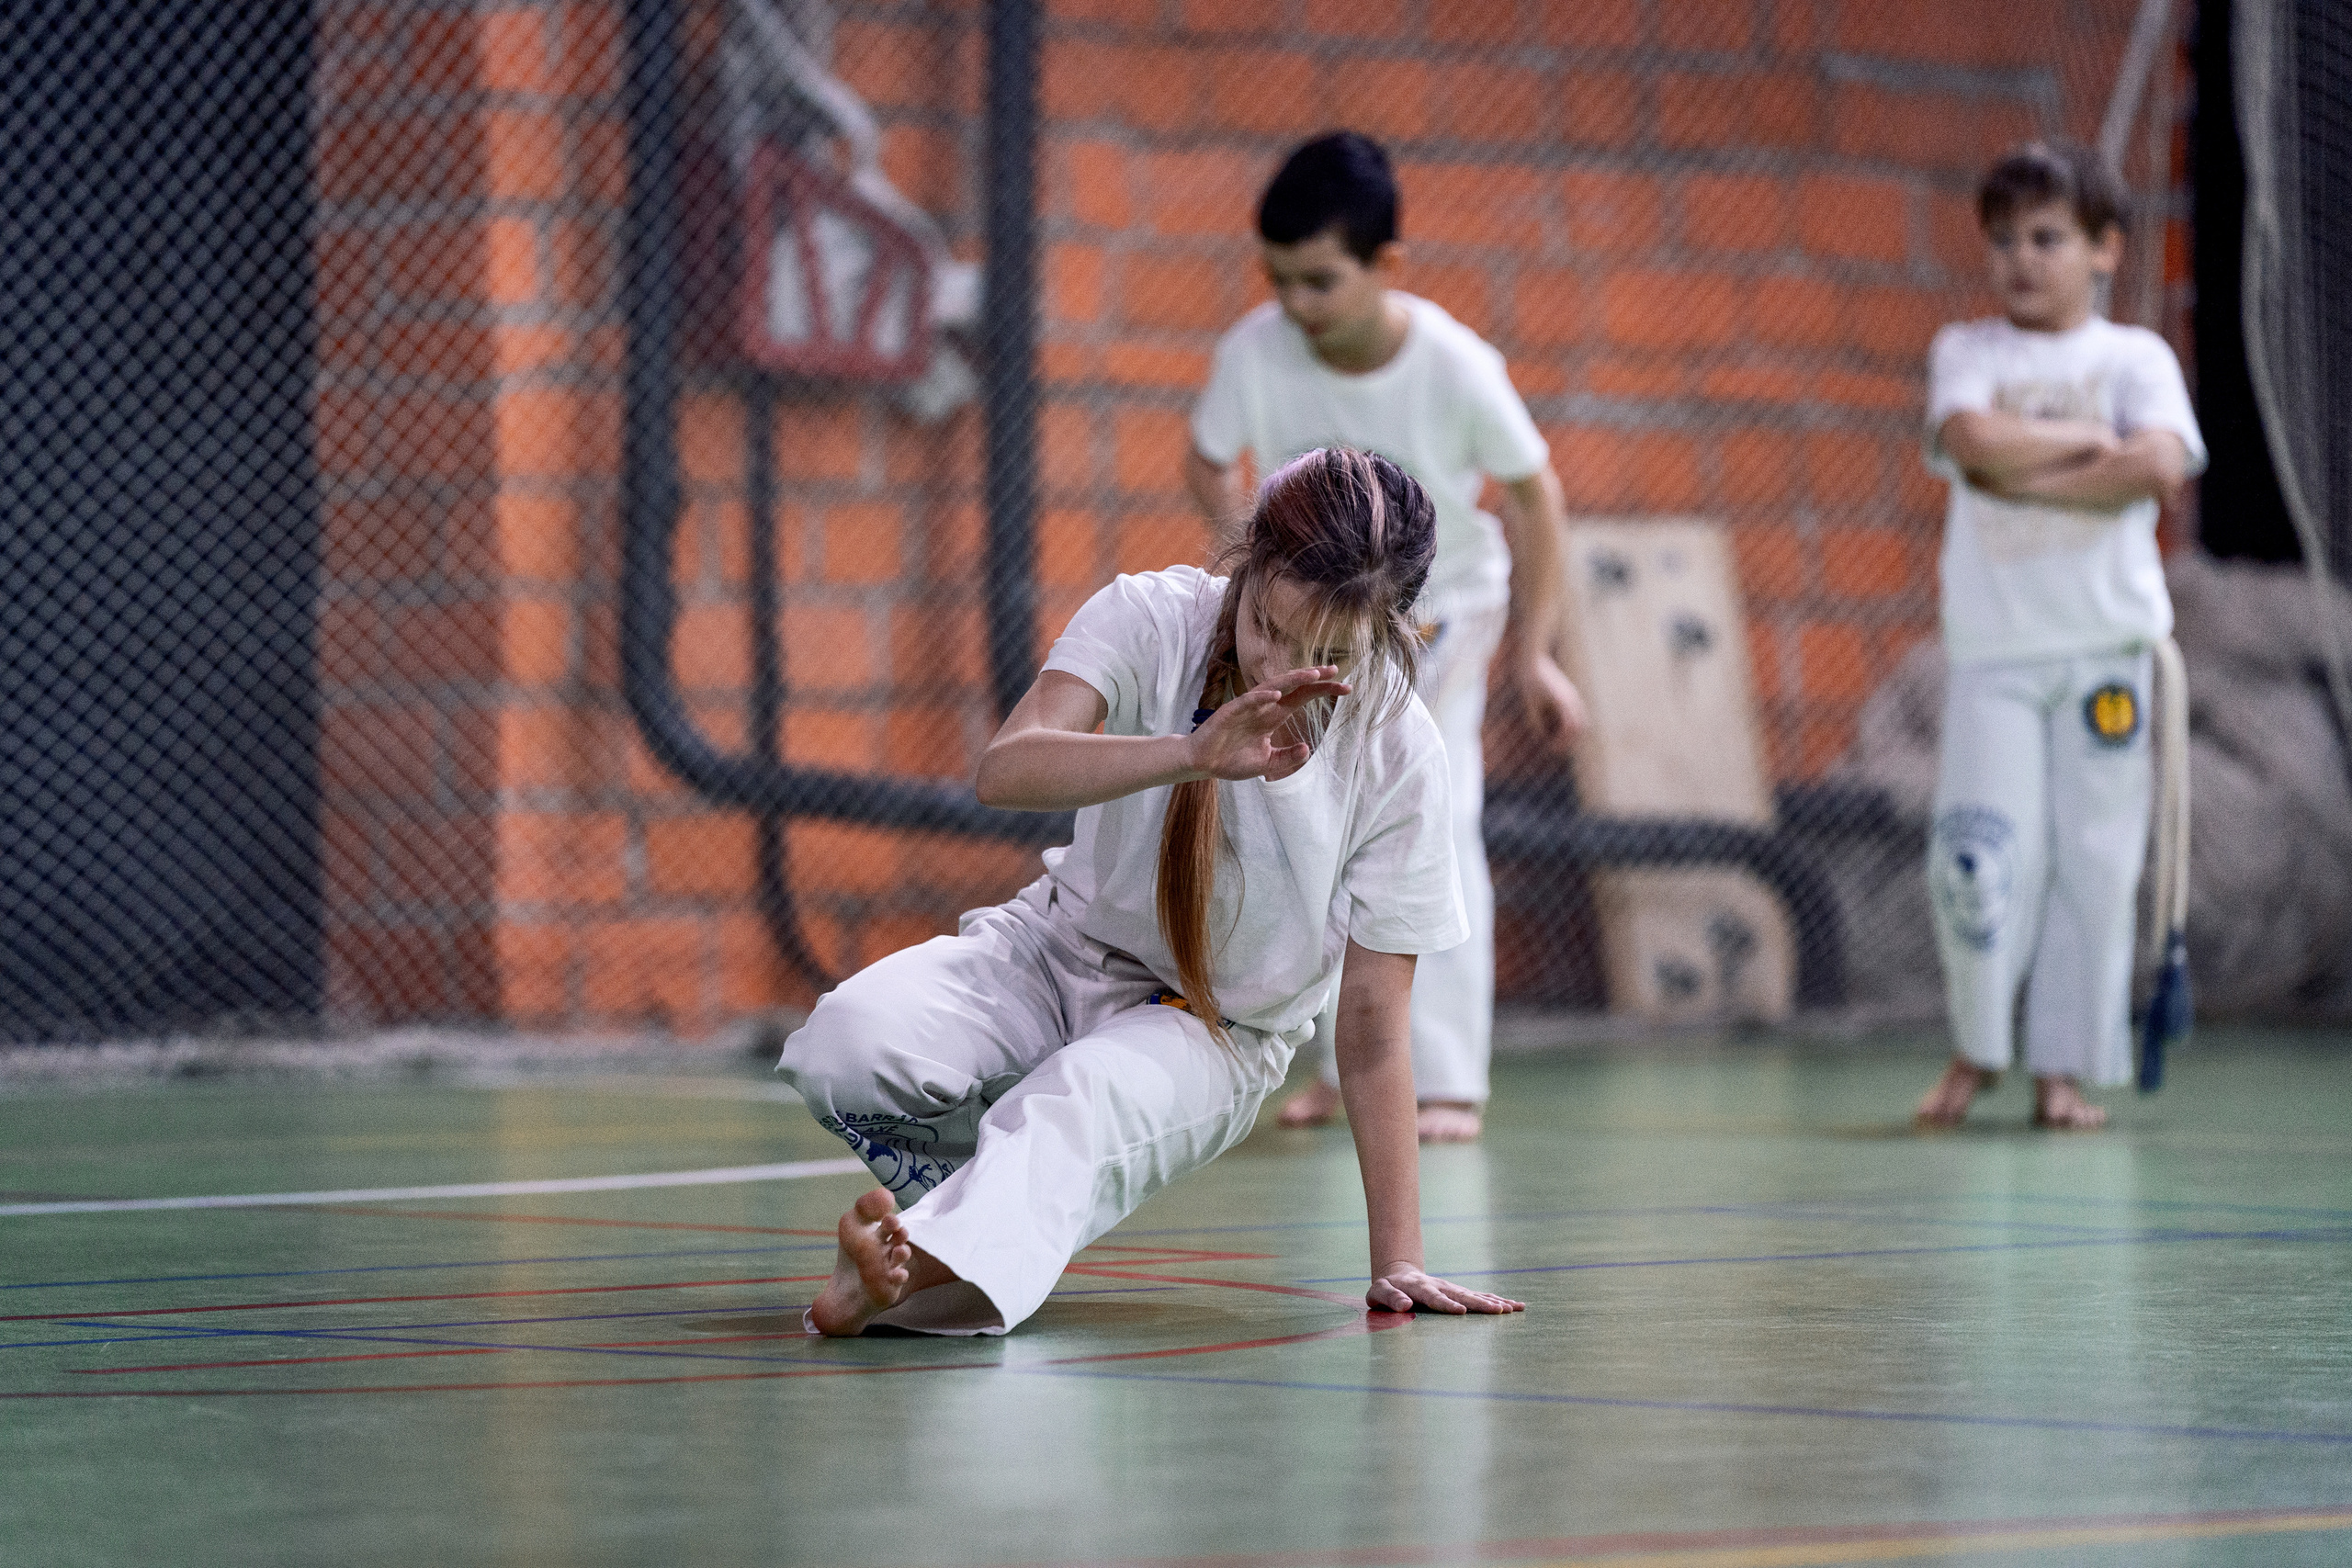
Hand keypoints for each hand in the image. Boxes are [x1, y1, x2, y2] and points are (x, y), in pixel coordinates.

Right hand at [1185, 666, 1351, 782]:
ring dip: (1292, 679)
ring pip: (1273, 687)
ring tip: (1313, 674)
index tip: (1346, 687)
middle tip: (1336, 671)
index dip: (1323, 690)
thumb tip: (1307, 749)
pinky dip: (1262, 697)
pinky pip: (1248, 701)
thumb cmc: (1231, 760)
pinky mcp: (1231, 712)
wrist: (1202, 763)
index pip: (1303, 697)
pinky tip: (1277, 695)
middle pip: (1293, 686)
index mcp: (1273, 716)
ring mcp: (1248, 707)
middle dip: (1314, 678)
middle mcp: (1264, 707)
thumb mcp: (1266, 764)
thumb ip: (1287, 757)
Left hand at [1366, 1262, 1524, 1315]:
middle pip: (1462, 1295)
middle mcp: (1440, 1286)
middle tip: (1498, 1311)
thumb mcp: (1378, 1293)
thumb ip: (1389, 1298)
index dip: (1447, 1304)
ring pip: (1475, 1295)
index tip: (1461, 1312)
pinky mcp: (1459, 1293)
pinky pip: (1480, 1296)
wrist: (1398, 1275)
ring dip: (1493, 1302)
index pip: (1435, 1297)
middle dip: (1480, 1303)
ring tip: (1512, 1309)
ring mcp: (1451, 1288)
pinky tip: (1513, 1306)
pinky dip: (1497, 1300)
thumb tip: (1405, 1305)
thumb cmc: (1385, 1289)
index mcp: (1420, 1288)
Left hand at [1516, 653, 1586, 751]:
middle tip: (1555, 748)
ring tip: (1557, 740)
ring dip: (1572, 733)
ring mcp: (1574, 696)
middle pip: (1581, 727)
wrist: (1535, 660)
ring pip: (1582, 721)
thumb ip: (1537, 721)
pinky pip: (1577, 714)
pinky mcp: (1572, 695)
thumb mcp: (1529, 703)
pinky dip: (1571, 725)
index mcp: (1563, 701)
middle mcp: (1572, 699)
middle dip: (1570, 740)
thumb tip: (1543, 738)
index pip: (1570, 728)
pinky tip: (1557, 729)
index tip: (1551, 748)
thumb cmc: (1530, 680)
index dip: (1562, 741)